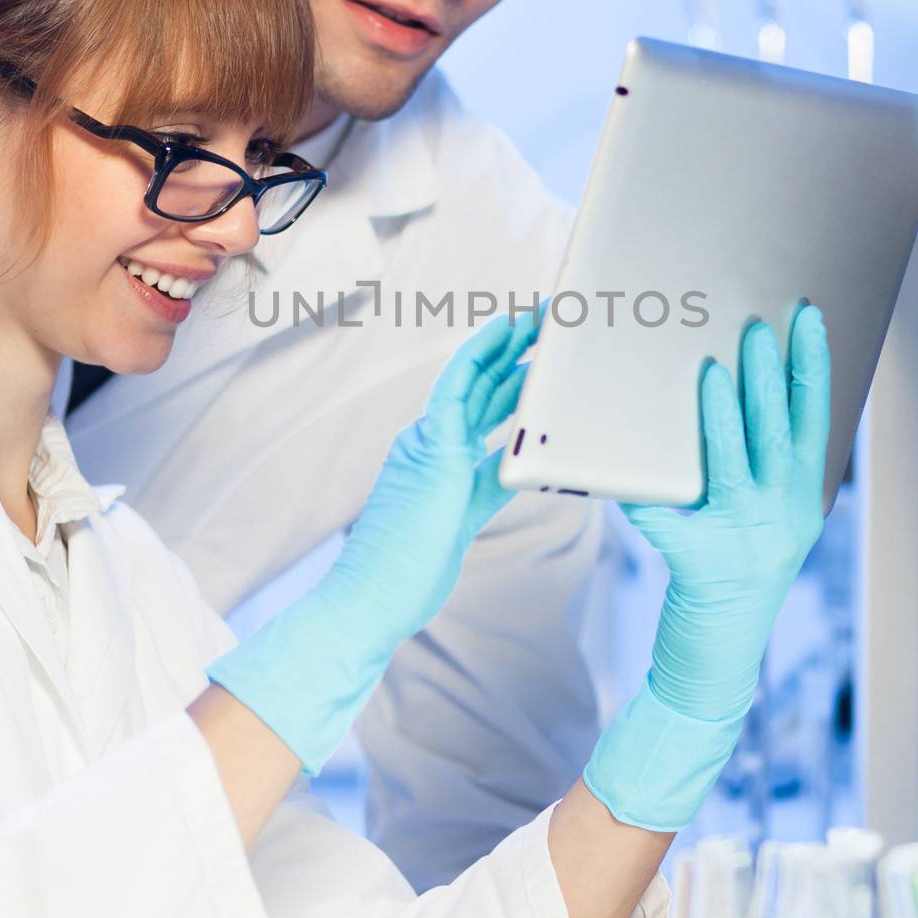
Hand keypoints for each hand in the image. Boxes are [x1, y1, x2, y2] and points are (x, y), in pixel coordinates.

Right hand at [205, 308, 538, 773]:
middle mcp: (428, 442)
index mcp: (436, 460)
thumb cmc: (409, 574)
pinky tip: (506, 331)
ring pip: (472, 378)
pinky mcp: (430, 450)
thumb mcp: (462, 521)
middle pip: (481, 387)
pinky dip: (481, 355)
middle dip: (515, 354)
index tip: (535, 359)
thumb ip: (484, 490)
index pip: (480, 409)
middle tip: (549, 322)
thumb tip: (514, 471)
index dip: (509, 381)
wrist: (369, 600)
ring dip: (508, 345)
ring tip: (540, 316)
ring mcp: (427, 443)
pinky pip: (458, 389)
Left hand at [584, 307, 830, 829]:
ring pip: (734, 463)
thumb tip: (732, 389)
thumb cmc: (734, 572)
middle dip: (769, 375)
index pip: (816, 420)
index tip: (808, 319)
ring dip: (723, 412)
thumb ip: (759, 468)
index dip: (814, 368)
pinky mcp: (701, 564)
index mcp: (803, 498)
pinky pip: (668, 518)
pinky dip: (647, 494)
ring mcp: (745, 540)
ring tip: (710, 367)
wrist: (718, 657)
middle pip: (779, 433)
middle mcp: (783, 515)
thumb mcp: (766, 518)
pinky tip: (627, 469)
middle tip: (755, 325)